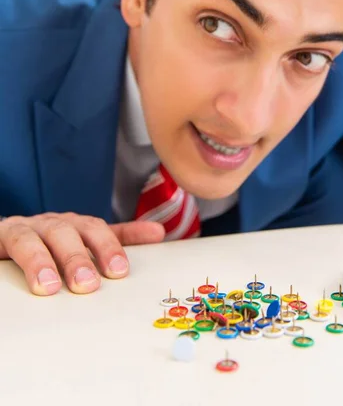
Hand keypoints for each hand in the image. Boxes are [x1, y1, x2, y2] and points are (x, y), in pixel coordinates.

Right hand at [0, 212, 164, 295]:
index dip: (111, 245)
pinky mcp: (1, 236)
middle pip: (71, 232)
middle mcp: (53, 223)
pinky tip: (28, 277)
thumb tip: (159, 233)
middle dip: (80, 256)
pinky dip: (21, 258)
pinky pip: (10, 241)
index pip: (98, 230)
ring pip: (36, 237)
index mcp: (75, 225)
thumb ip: (117, 240)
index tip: (120, 269)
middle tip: (87, 284)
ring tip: (48, 286)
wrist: (4, 238)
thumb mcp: (81, 243)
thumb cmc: (47, 244)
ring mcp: (26, 228)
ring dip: (42, 260)